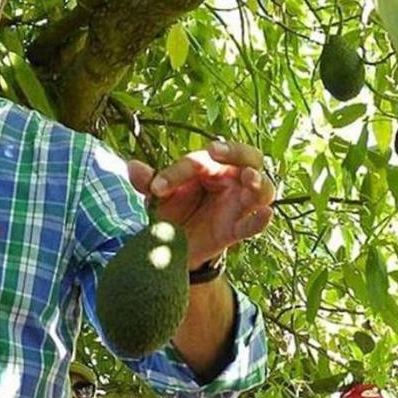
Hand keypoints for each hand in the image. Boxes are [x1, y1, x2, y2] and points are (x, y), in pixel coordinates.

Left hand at [127, 141, 275, 267]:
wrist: (175, 248)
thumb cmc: (173, 212)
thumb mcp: (159, 197)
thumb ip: (149, 182)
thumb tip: (132, 166)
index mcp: (211, 166)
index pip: (201, 161)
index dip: (177, 172)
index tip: (157, 188)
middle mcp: (230, 180)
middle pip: (249, 157)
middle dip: (236, 151)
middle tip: (215, 150)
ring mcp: (238, 205)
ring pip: (262, 188)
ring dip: (258, 181)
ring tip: (250, 179)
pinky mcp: (236, 230)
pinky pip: (254, 224)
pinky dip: (261, 220)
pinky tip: (265, 214)